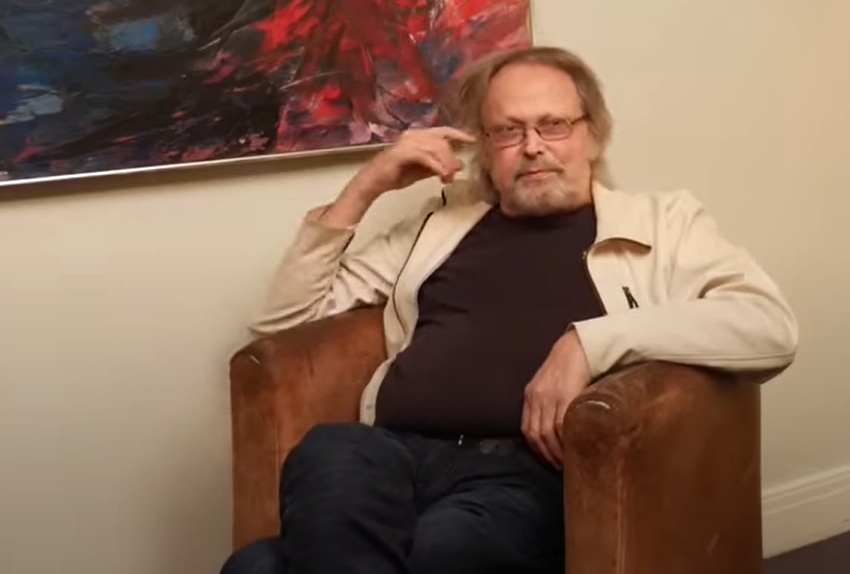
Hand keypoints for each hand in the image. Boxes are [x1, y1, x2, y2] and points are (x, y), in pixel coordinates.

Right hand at [345, 127, 475, 200]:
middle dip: (451, 158)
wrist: (374, 181)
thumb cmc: (396, 175)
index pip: (442, 131)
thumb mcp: (423, 169)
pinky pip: (426, 158)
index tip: (472, 140)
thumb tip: (459, 165)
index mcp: (418, 135)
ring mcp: (407, 142)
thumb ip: (439, 165)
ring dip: (445, 164)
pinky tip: (441, 176)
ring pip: (436, 149)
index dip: (458, 134)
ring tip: (447, 178)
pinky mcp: (402, 153)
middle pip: (442, 141)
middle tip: (454, 174)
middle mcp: (413, 135)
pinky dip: (436, 167)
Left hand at [521, 330, 590, 468]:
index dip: (536, 447)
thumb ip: (547, 402)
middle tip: (558, 467)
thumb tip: (554, 429)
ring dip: (556, 451)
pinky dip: (564, 440)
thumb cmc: (567, 366)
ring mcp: (550, 396)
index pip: (527, 428)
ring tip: (566, 463)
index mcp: (530, 394)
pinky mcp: (566, 396)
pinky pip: (561, 424)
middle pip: (536, 434)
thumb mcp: (549, 383)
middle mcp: (537, 397)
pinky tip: (572, 448)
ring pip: (547, 433)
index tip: (546, 459)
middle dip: (546, 454)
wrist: (579, 346)